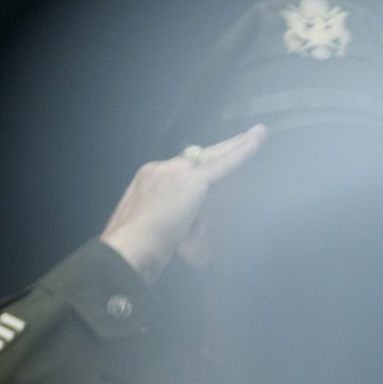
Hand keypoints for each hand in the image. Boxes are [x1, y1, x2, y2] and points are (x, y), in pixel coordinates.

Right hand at [99, 124, 266, 282]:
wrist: (127, 247)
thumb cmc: (133, 247)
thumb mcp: (151, 228)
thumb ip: (173, 222)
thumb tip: (195, 240)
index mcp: (146, 180)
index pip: (177, 169)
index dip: (197, 169)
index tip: (210, 171)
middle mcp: (158, 169)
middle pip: (196, 157)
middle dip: (220, 149)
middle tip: (240, 139)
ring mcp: (175, 172)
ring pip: (212, 157)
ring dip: (235, 147)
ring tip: (255, 136)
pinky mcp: (193, 180)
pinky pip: (225, 163)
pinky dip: (243, 150)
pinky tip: (257, 138)